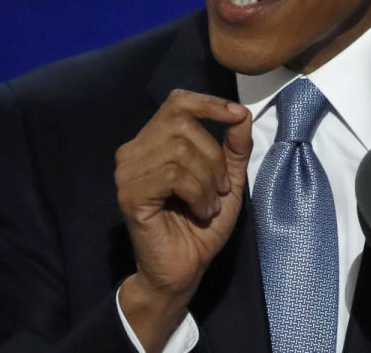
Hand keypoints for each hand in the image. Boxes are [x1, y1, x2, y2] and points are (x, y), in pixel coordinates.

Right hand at [114, 89, 252, 350]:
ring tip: (209, 204)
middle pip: (183, 124)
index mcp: (154, 141)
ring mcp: (128, 171)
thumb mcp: (228, 178)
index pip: (177, 102)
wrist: (185, 267)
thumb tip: (242, 113)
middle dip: (213, 156)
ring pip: (180, 150)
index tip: (237, 115)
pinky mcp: (130, 194)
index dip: (209, 103)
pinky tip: (200, 211)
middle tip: (221, 188)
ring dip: (208, 180)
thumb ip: (235, 146)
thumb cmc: (202, 223)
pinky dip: (197, 193)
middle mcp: (134, 150)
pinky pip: (173, 175)